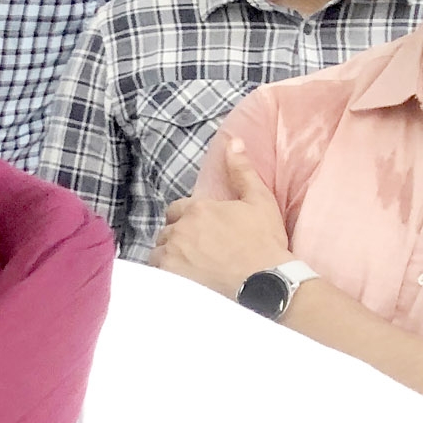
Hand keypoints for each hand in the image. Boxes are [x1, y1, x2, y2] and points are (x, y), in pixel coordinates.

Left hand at [152, 137, 296, 299]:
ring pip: (159, 252)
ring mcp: (173, 256)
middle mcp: (180, 230)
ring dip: (168, 256)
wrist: (265, 280)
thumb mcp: (259, 199)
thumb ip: (241, 171)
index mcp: (198, 209)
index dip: (186, 218)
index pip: (176, 210)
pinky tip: (180, 279)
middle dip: (176, 237)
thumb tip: (233, 142)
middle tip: (195, 249)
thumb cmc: (264, 241)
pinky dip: (164, 275)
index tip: (199, 230)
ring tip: (187, 265)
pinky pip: (157, 274)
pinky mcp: (171, 279)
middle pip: (167, 231)